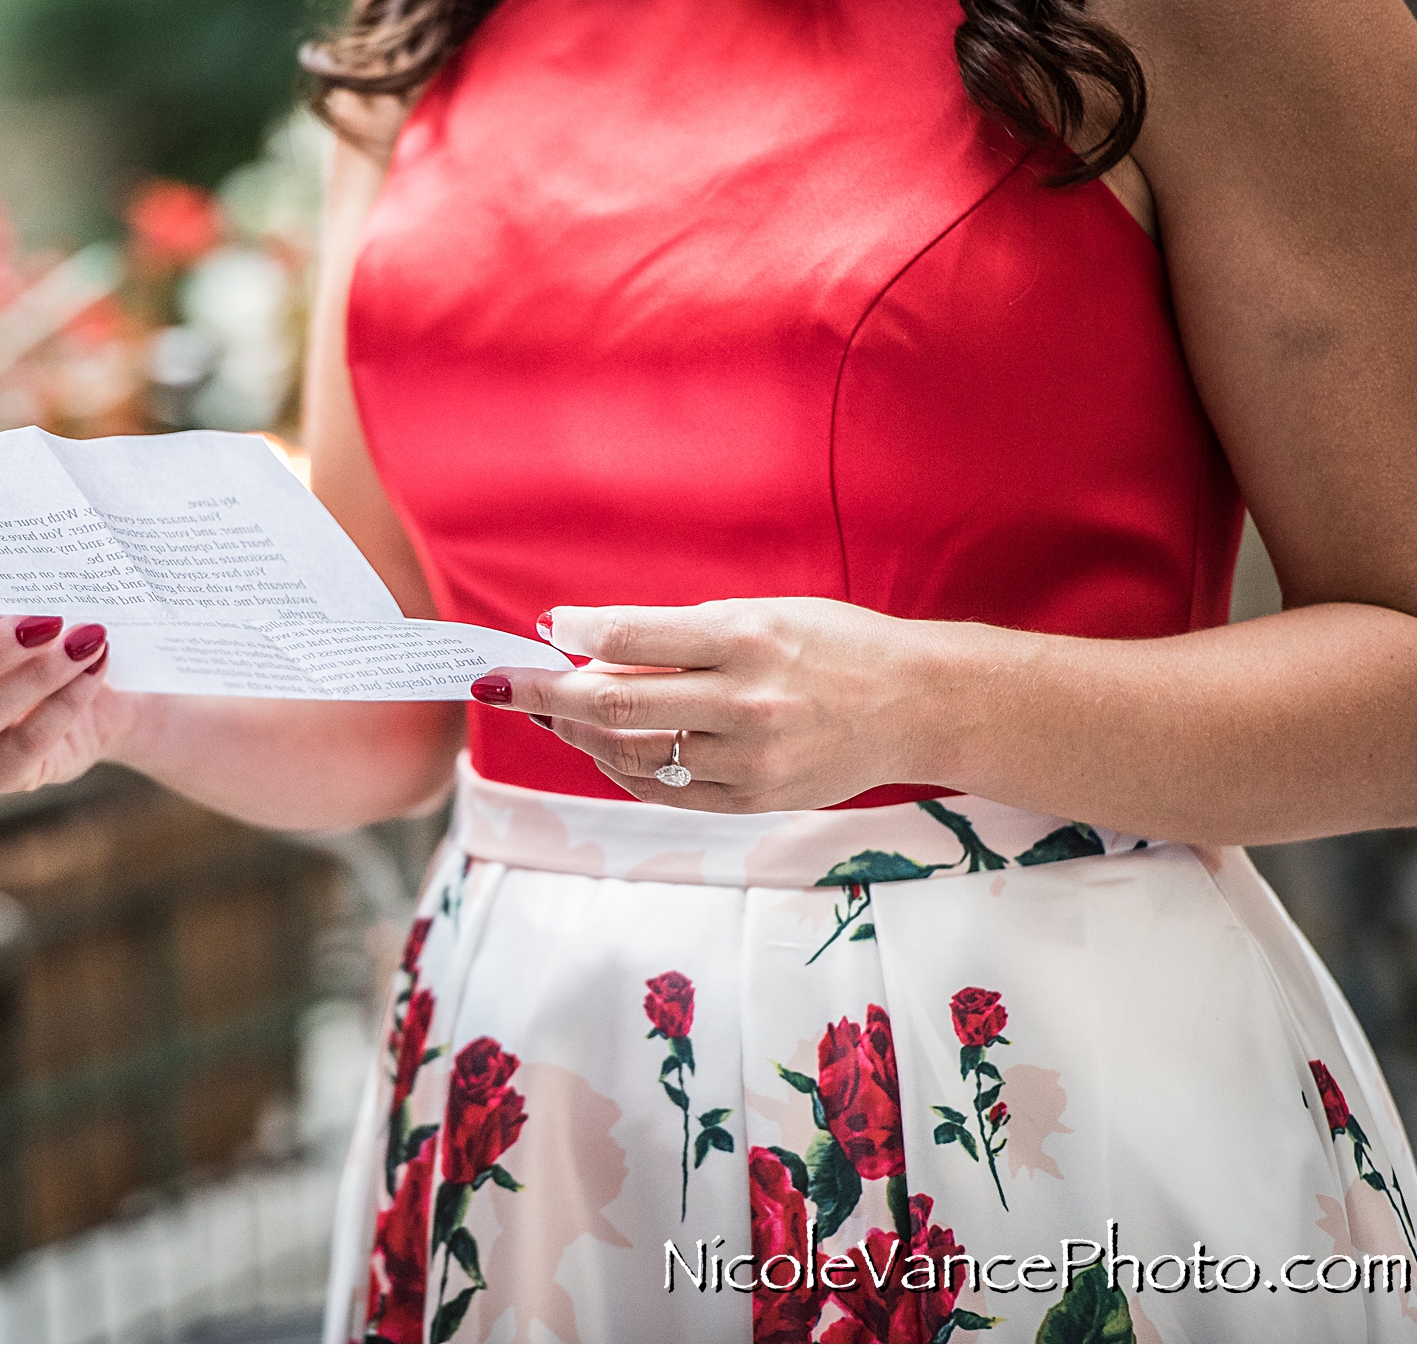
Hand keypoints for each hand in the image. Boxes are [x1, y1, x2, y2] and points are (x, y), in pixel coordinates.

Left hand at [470, 599, 939, 811]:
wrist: (915, 705)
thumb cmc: (830, 645)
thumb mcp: (762, 614)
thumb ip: (680, 635)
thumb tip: (589, 650)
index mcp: (746, 638)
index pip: (632, 635)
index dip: (573, 632)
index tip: (541, 628)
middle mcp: (745, 701)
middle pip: (614, 701)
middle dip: (544, 692)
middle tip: (501, 682)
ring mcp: (749, 759)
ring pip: (629, 753)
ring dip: (575, 732)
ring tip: (550, 712)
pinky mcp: (752, 800)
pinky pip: (663, 789)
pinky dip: (620, 767)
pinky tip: (601, 745)